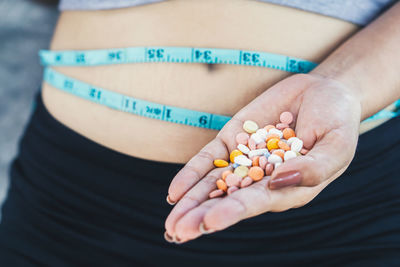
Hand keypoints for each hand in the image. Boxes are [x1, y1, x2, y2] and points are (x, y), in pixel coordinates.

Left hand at [164, 73, 361, 242]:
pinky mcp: (231, 140)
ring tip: (170, 223)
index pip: (255, 203)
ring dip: (190, 202)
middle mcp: (261, 180)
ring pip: (212, 184)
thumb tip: (276, 181)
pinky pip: (208, 159)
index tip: (209, 222)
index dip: (232, 212)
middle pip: (227, 199)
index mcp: (286, 189)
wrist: (323, 94)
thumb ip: (312, 168)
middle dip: (202, 216)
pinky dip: (191, 174)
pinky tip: (174, 193)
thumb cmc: (336, 124)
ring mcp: (243, 159)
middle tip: (178, 232)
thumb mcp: (336, 147)